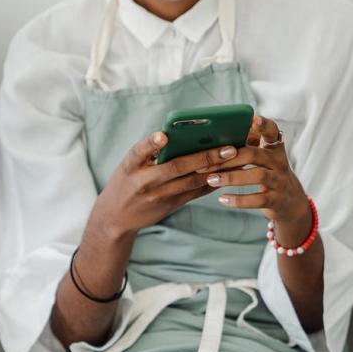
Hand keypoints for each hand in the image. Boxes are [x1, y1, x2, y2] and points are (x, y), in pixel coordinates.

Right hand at [91, 131, 240, 238]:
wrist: (116, 217)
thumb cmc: (125, 182)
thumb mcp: (128, 165)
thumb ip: (148, 151)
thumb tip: (177, 134)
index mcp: (130, 166)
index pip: (139, 151)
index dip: (151, 143)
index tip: (163, 135)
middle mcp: (145, 181)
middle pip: (177, 167)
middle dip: (204, 157)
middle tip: (228, 148)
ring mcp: (159, 195)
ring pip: (191, 181)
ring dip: (216, 169)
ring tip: (236, 158)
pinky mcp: (170, 205)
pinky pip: (194, 191)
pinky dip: (211, 181)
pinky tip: (228, 172)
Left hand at [203, 116, 308, 224]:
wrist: (290, 202)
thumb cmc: (269, 175)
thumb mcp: (265, 159)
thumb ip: (248, 147)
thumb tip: (216, 140)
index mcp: (274, 148)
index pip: (272, 131)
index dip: (264, 125)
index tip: (253, 119)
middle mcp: (279, 162)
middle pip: (255, 154)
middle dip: (230, 158)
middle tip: (209, 163)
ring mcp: (279, 181)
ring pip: (257, 176)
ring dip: (231, 177)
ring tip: (211, 180)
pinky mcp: (276, 200)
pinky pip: (257, 199)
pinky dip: (238, 200)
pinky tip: (222, 199)